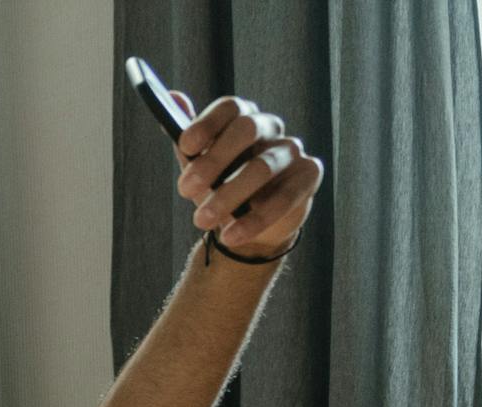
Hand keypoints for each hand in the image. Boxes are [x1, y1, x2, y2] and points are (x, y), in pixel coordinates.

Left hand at [170, 93, 322, 259]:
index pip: (230, 107)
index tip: (185, 146)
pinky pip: (284, 198)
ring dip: (227, 196)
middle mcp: (270, 128)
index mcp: (242, 117)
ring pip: (261, 167)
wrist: (246, 225)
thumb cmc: (220, 186)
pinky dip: (255, 220)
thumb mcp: (197, 165)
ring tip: (201, 220)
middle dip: (213, 159)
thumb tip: (173, 96)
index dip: (207, 123)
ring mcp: (291, 150)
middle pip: (246, 129)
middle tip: (184, 189)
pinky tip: (232, 235)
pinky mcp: (308, 176)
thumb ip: (185, 138)